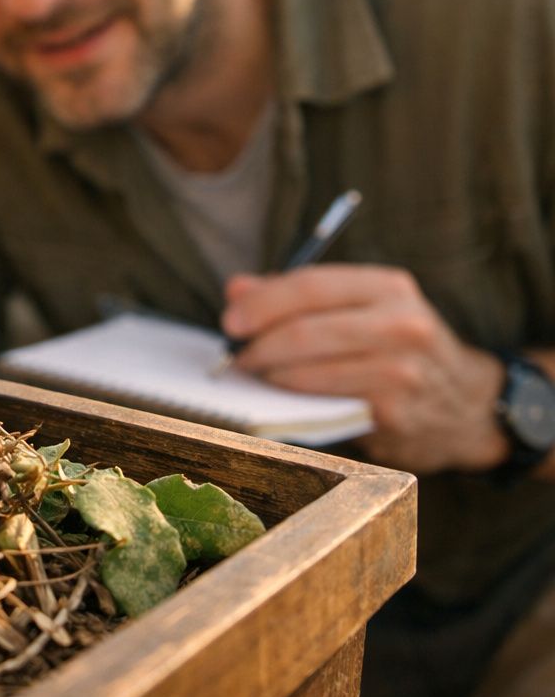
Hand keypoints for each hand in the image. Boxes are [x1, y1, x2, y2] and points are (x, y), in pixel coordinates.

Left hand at [222, 264, 508, 473]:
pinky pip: (324, 402)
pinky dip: (292, 398)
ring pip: (309, 369)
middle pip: (305, 329)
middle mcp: (402, 323)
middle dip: (257, 344)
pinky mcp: (395, 411)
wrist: (466, 404)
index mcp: (389, 287)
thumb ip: (297, 297)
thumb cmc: (397, 349)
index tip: (230, 321)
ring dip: (269, 374)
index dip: (262, 303)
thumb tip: (236, 289)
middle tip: (233, 356)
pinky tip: (280, 396)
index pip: (311, 285)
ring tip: (253, 375)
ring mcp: (402, 369)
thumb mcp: (360, 310)